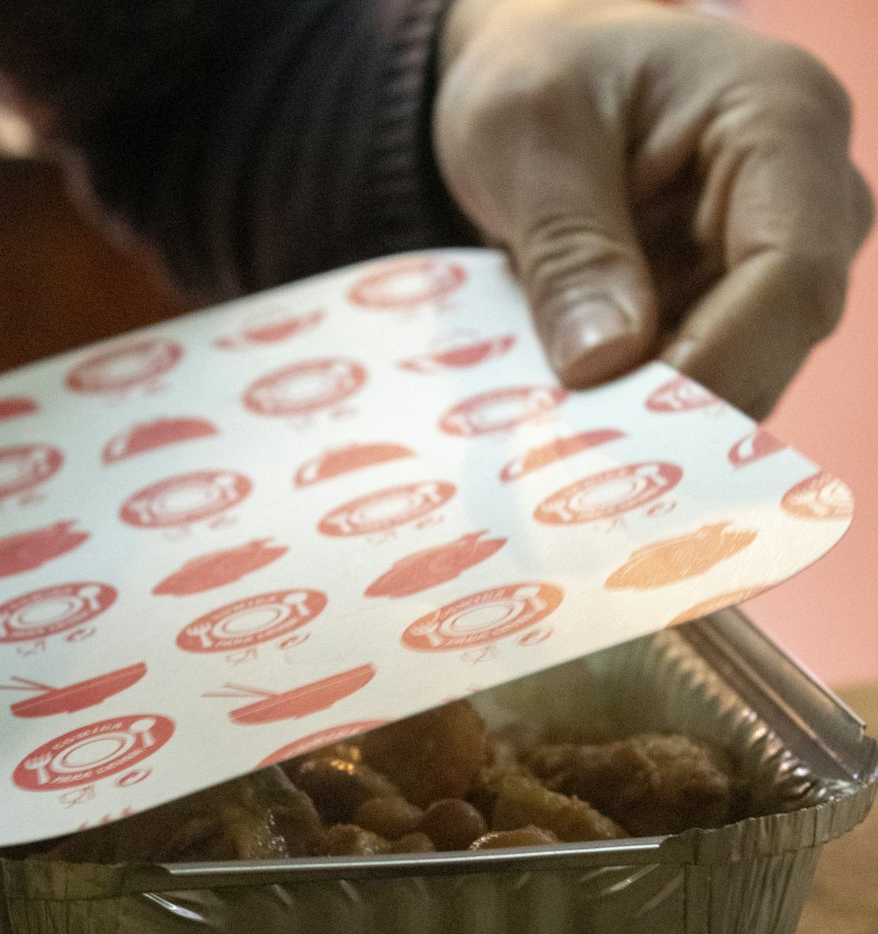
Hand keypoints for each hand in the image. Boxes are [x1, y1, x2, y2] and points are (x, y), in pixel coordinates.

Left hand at [434, 0, 873, 417]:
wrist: (544, 86)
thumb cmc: (543, 75)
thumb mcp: (526, 134)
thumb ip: (568, 245)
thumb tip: (606, 365)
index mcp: (783, 123)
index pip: (789, 273)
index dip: (714, 365)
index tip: (620, 422)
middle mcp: (812, 199)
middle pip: (775, 341)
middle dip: (674, 406)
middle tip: (574, 452)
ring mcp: (781, 263)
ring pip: (741, 379)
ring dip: (649, 418)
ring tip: (559, 435)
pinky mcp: (738, 312)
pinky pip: (702, 384)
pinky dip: (637, 411)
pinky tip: (573, 419)